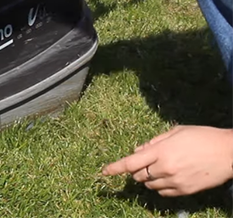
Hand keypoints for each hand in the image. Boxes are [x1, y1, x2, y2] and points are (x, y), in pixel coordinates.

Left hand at [102, 125, 232, 195]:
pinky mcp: (185, 191)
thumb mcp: (176, 132)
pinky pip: (163, 193)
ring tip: (161, 167)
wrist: (228, 153)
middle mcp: (165, 169)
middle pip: (138, 175)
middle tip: (145, 162)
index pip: (130, 162)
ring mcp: (175, 182)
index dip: (115, 168)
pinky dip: (160, 186)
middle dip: (136, 170)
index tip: (103, 171)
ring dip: (148, 178)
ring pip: (150, 185)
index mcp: (161, 152)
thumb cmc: (202, 137)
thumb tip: (137, 150)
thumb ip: (153, 142)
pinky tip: (169, 177)